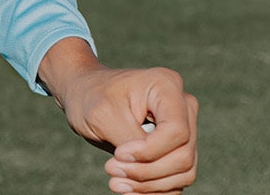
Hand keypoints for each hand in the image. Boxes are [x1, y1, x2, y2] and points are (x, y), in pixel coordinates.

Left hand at [39, 39, 197, 192]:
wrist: (85, 96)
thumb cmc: (91, 98)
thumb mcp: (102, 115)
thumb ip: (128, 139)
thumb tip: (150, 171)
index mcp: (166, 86)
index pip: (176, 132)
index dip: (150, 152)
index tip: (118, 154)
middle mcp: (183, 107)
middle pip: (183, 155)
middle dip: (146, 172)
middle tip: (111, 170)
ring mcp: (185, 129)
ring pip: (184, 172)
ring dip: (150, 185)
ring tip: (116, 183)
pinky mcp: (177, 149)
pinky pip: (177, 179)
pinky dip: (154, 190)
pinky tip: (129, 190)